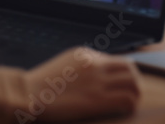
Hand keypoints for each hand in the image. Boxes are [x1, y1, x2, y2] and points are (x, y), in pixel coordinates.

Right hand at [19, 47, 140, 120]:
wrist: (29, 94)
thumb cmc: (41, 85)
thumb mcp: (62, 64)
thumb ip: (81, 66)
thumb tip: (96, 74)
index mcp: (85, 54)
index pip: (115, 59)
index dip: (122, 74)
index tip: (121, 84)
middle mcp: (94, 64)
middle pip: (129, 67)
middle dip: (134, 80)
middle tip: (132, 91)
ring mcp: (97, 81)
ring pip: (132, 82)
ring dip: (135, 92)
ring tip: (131, 102)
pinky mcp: (97, 99)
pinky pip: (126, 98)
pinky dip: (130, 104)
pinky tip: (125, 110)